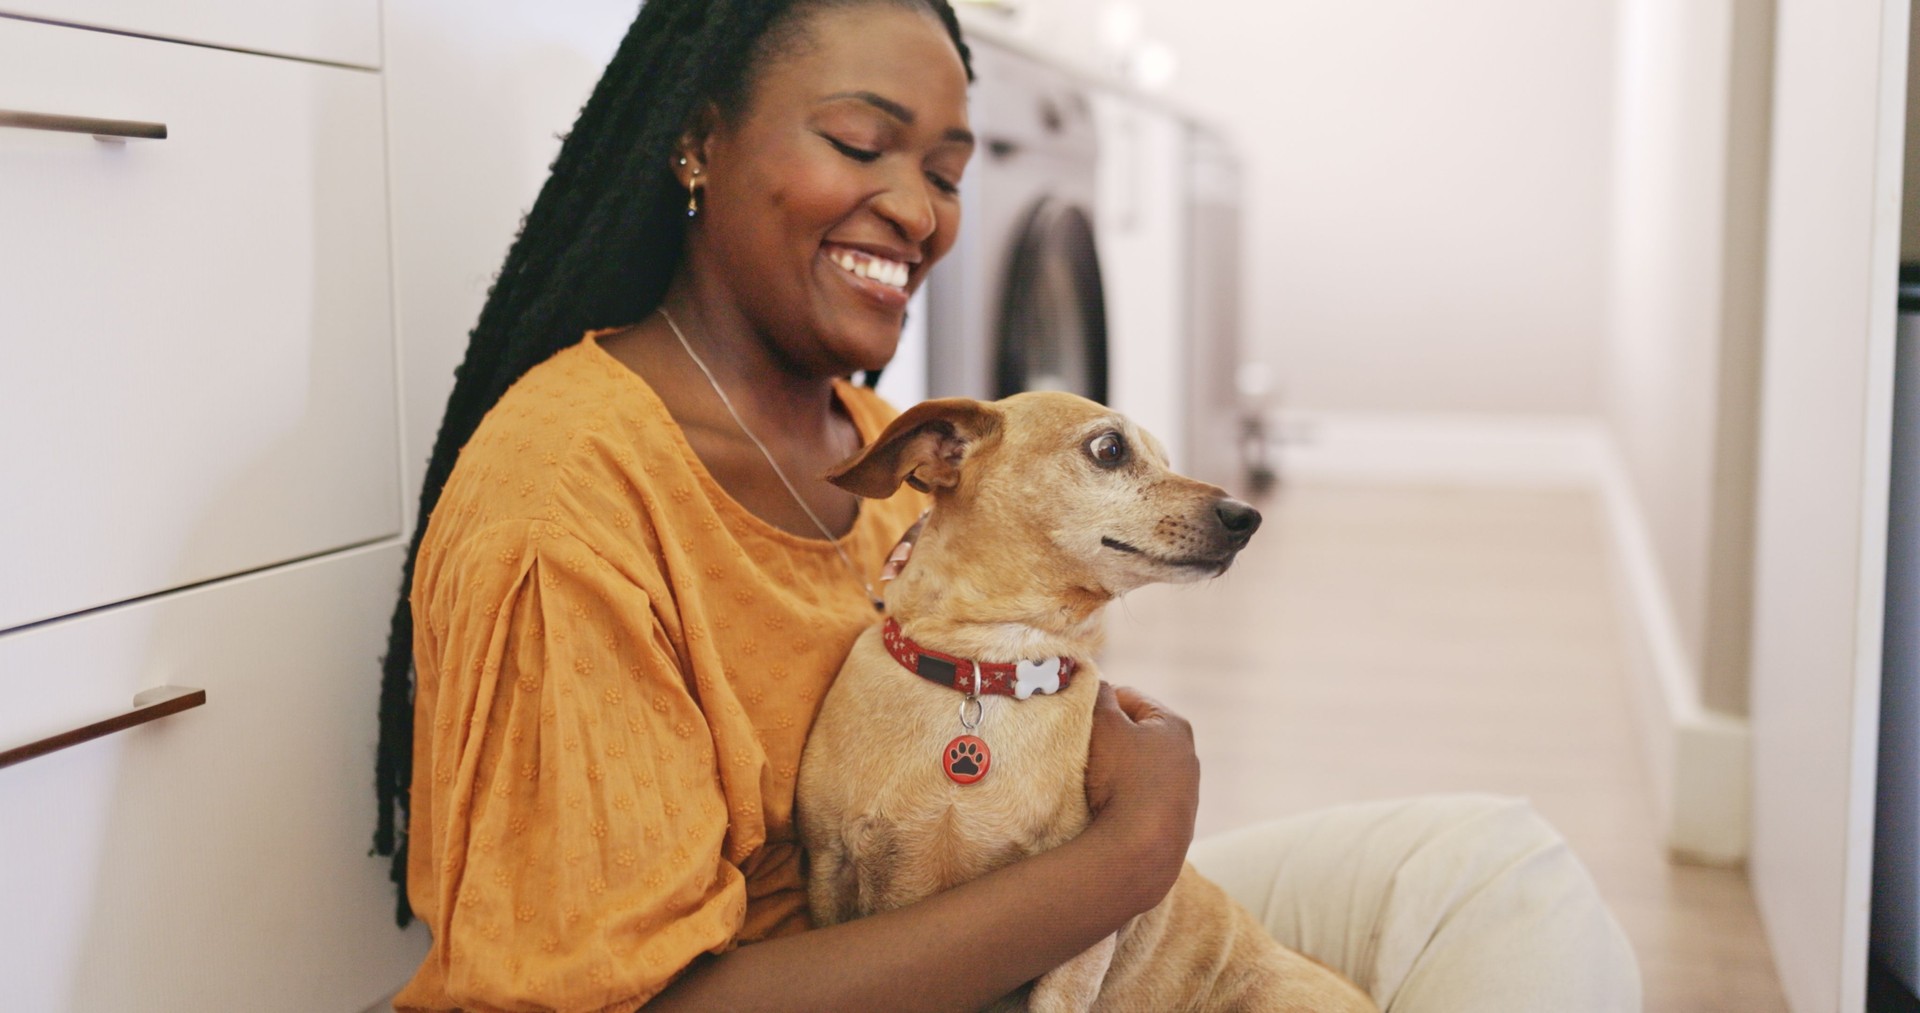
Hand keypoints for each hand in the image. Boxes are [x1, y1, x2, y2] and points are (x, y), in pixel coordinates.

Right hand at [1083, 682, 1199, 904]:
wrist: (1142, 848)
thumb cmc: (1123, 778)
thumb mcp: (1104, 725)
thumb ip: (1098, 696)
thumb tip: (1095, 679)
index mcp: (1174, 725)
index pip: (1128, 697)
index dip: (1098, 703)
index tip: (1077, 718)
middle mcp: (1187, 755)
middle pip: (1136, 733)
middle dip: (1109, 738)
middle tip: (1081, 748)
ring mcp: (1185, 791)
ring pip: (1140, 767)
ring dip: (1116, 769)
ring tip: (1092, 781)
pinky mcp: (1177, 821)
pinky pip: (1144, 796)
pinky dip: (1125, 797)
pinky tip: (1108, 807)